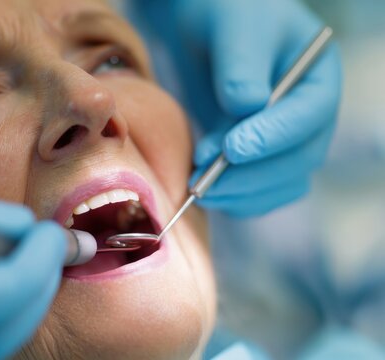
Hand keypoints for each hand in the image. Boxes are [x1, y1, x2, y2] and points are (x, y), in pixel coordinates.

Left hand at [132, 0, 341, 215]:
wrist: (207, 31)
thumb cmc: (227, 16)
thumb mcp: (235, 27)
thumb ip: (242, 65)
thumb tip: (246, 107)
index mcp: (316, 80)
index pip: (308, 117)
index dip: (273, 137)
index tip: (232, 148)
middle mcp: (308, 117)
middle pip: (297, 161)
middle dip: (250, 175)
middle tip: (203, 178)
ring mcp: (284, 141)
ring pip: (279, 185)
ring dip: (240, 194)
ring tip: (196, 185)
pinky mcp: (258, 157)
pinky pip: (257, 192)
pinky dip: (233, 198)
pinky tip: (201, 187)